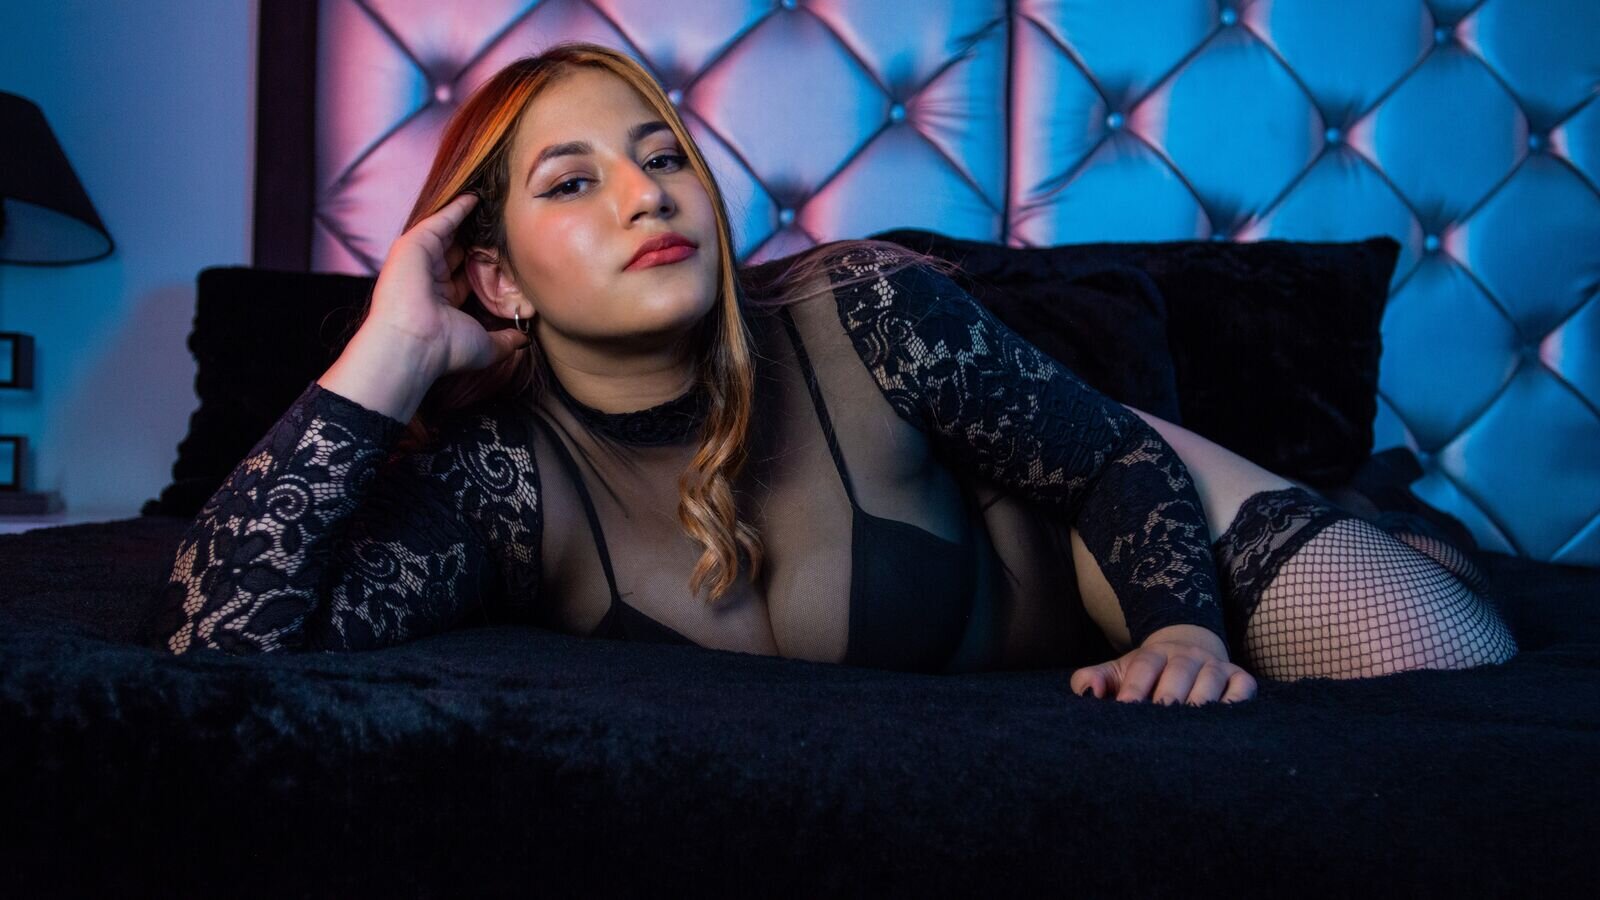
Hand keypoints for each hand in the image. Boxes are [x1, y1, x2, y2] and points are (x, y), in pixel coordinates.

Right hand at [365, 192, 529, 380]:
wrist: (414, 344)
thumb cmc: (446, 349)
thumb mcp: (485, 345)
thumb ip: (505, 340)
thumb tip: (524, 340)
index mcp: (444, 300)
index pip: (468, 276)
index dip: (488, 265)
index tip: (509, 254)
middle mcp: (430, 278)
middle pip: (459, 251)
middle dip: (478, 238)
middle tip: (502, 222)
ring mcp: (421, 260)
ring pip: (449, 233)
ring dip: (470, 219)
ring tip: (492, 202)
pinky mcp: (414, 244)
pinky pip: (440, 220)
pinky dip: (457, 209)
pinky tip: (475, 197)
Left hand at [1070, 624, 1256, 705]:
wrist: (1187, 650)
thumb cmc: (1146, 673)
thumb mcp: (1117, 671)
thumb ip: (1093, 679)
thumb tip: (1087, 693)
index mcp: (1154, 654)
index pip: (1144, 667)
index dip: (1135, 686)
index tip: (1126, 707)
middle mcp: (1187, 656)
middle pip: (1180, 671)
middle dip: (1170, 694)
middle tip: (1159, 717)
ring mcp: (1214, 666)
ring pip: (1211, 679)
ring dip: (1202, 700)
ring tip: (1191, 725)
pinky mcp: (1239, 677)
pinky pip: (1243, 687)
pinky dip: (1238, 700)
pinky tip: (1226, 718)